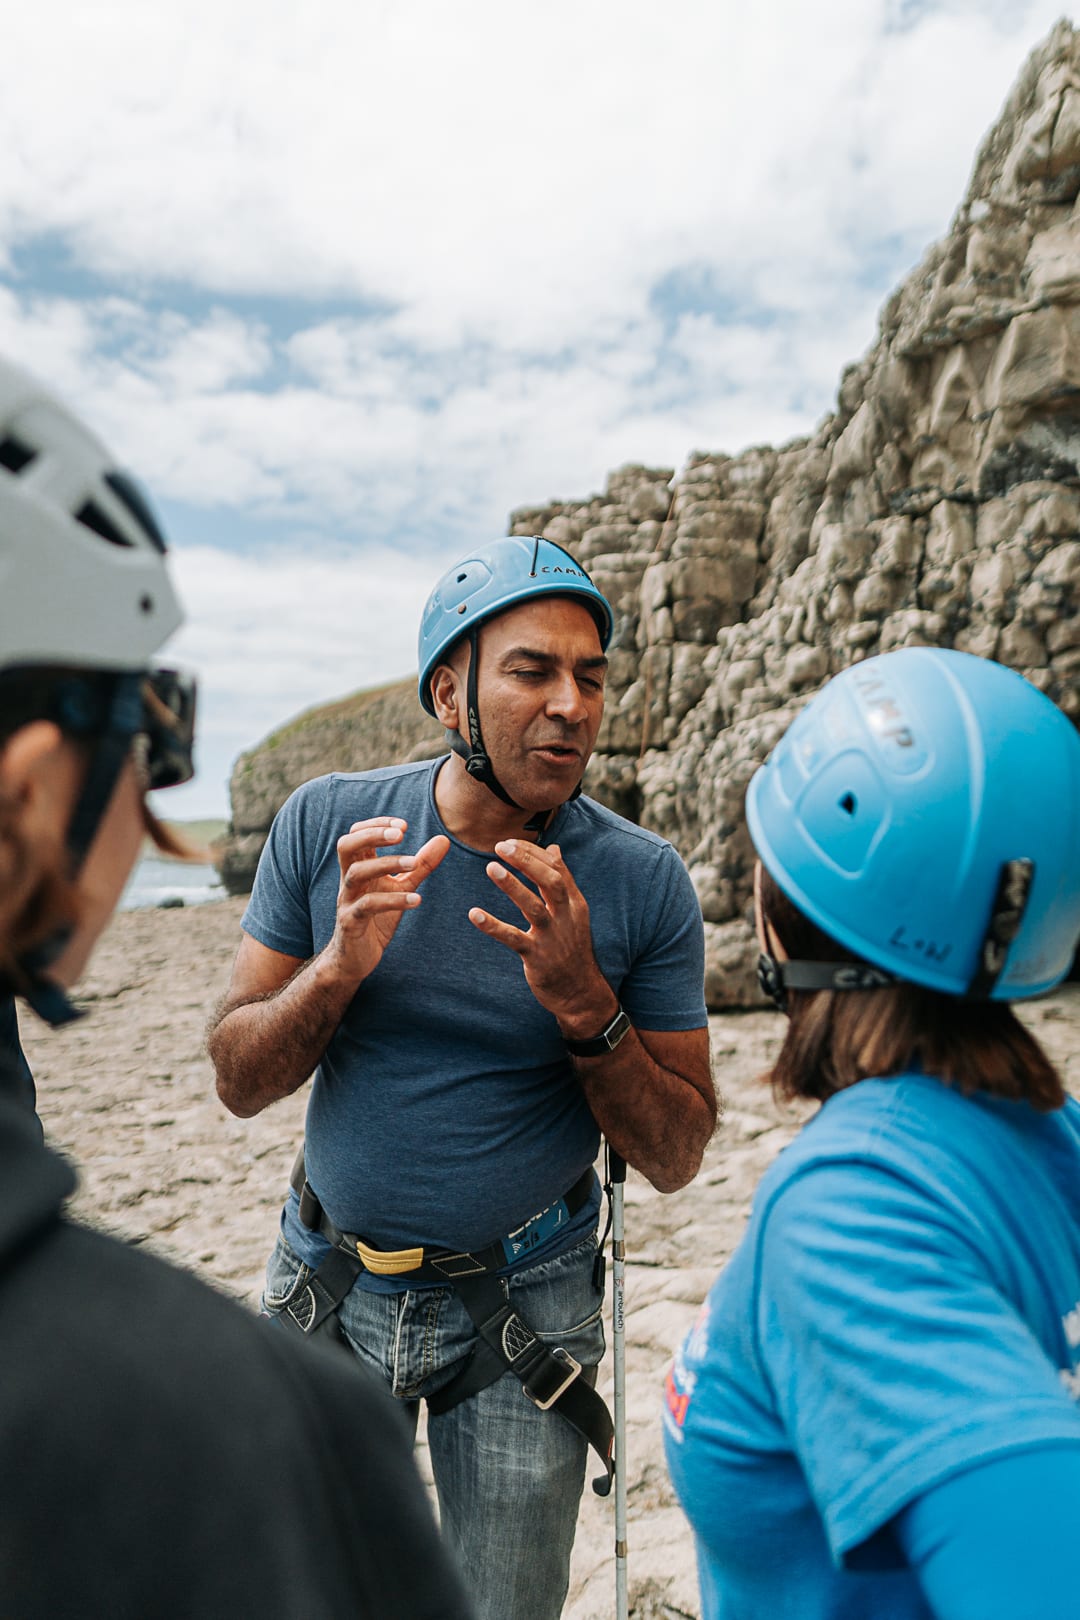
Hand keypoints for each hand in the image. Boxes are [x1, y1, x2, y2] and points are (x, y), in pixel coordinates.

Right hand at [325, 818, 448, 985]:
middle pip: (346, 845)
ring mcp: (347, 901)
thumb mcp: (402, 887)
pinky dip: (393, 900)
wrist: (355, 959)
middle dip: (372, 834)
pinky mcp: (351, 922)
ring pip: (356, 873)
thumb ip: (421, 865)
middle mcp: (348, 880)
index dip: (377, 824)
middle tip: (401, 834)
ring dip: (386, 864)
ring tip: (414, 863)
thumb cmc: (377, 918)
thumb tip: (444, 840)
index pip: (357, 834)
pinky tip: (416, 899)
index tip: (404, 825)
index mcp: (358, 868)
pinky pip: (368, 906)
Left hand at [469, 840, 616, 1031]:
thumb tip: (555, 848)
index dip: (534, 853)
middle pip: (551, 881)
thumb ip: (563, 880)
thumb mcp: (574, 911)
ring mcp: (552, 937)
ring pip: (534, 907)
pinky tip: (474, 914)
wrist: (579, 992)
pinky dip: (493, 926)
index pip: (557, 869)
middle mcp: (566, 917)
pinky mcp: (536, 957)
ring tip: (491, 867)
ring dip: (513, 886)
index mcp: (574, 903)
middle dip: (527, 861)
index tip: (510, 842)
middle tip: (502, 846)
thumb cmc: (571, 947)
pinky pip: (513, 938)